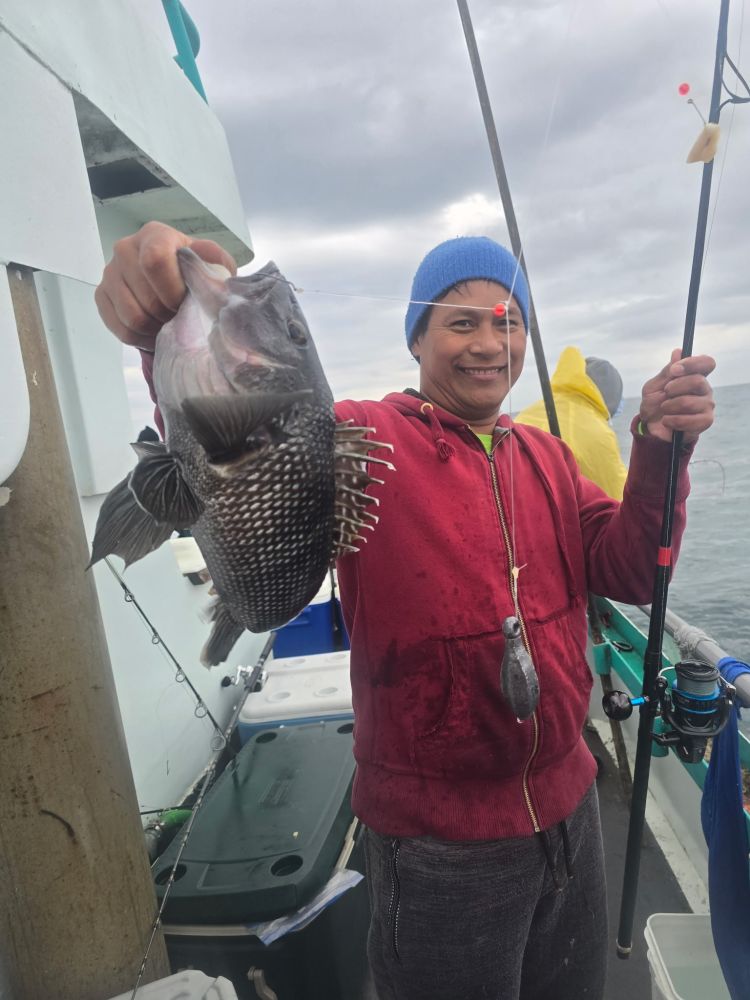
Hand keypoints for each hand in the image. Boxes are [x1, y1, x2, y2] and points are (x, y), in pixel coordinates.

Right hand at [94, 221, 237, 350]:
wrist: (175, 283)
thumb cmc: (194, 272)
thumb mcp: (214, 263)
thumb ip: (214, 259)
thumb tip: (204, 263)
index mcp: (154, 235)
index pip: (154, 261)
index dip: (172, 290)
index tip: (185, 302)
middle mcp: (125, 248)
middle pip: (146, 296)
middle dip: (168, 316)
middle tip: (181, 318)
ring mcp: (110, 273)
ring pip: (132, 316)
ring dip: (156, 329)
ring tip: (169, 326)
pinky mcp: (102, 295)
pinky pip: (120, 328)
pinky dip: (141, 338)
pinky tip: (154, 332)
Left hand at [639, 348, 715, 443]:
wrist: (651, 426)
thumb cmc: (654, 403)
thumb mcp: (654, 386)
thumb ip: (667, 372)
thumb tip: (678, 352)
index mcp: (695, 375)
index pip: (707, 362)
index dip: (692, 363)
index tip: (674, 370)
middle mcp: (705, 389)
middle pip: (698, 381)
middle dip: (674, 387)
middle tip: (665, 393)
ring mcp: (707, 405)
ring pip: (690, 402)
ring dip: (669, 406)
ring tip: (664, 409)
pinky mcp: (705, 421)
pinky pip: (690, 421)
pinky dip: (673, 421)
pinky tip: (667, 421)